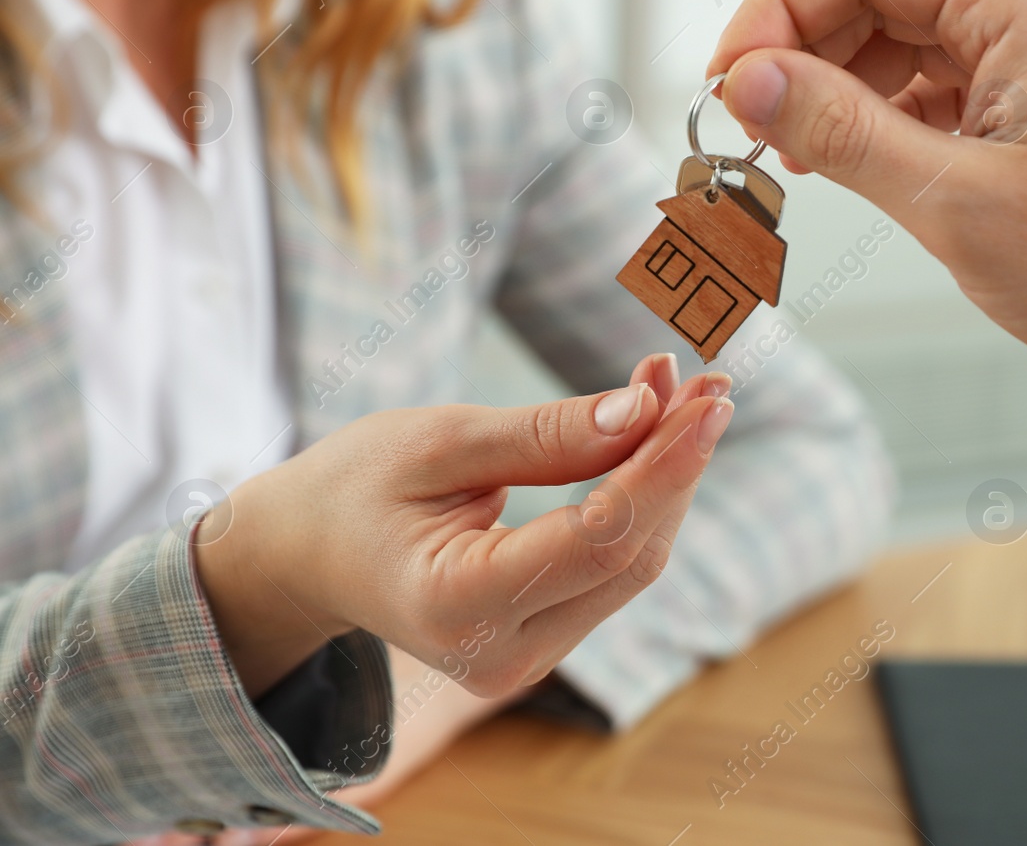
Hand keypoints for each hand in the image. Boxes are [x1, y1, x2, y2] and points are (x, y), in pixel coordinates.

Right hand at [196, 353, 734, 697]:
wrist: (304, 556)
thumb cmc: (355, 487)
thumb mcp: (438, 442)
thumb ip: (544, 435)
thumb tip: (645, 411)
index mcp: (459, 607)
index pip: (599, 540)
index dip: (665, 468)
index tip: (710, 398)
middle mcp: (501, 655)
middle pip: (629, 556)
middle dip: (676, 463)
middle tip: (705, 380)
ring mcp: (525, 660)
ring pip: (632, 563)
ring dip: (666, 476)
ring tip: (681, 390)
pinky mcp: (542, 641)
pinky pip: (612, 567)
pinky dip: (639, 498)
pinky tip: (654, 434)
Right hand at [708, 0, 1026, 538]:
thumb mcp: (958, 204)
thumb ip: (843, 133)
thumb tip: (745, 82)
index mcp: (1020, 1)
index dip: (776, 10)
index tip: (727, 85)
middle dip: (800, 54)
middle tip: (750, 134)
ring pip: (900, 45)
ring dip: (837, 94)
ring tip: (797, 163)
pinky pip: (936, 90)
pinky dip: (884, 124)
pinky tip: (855, 172)